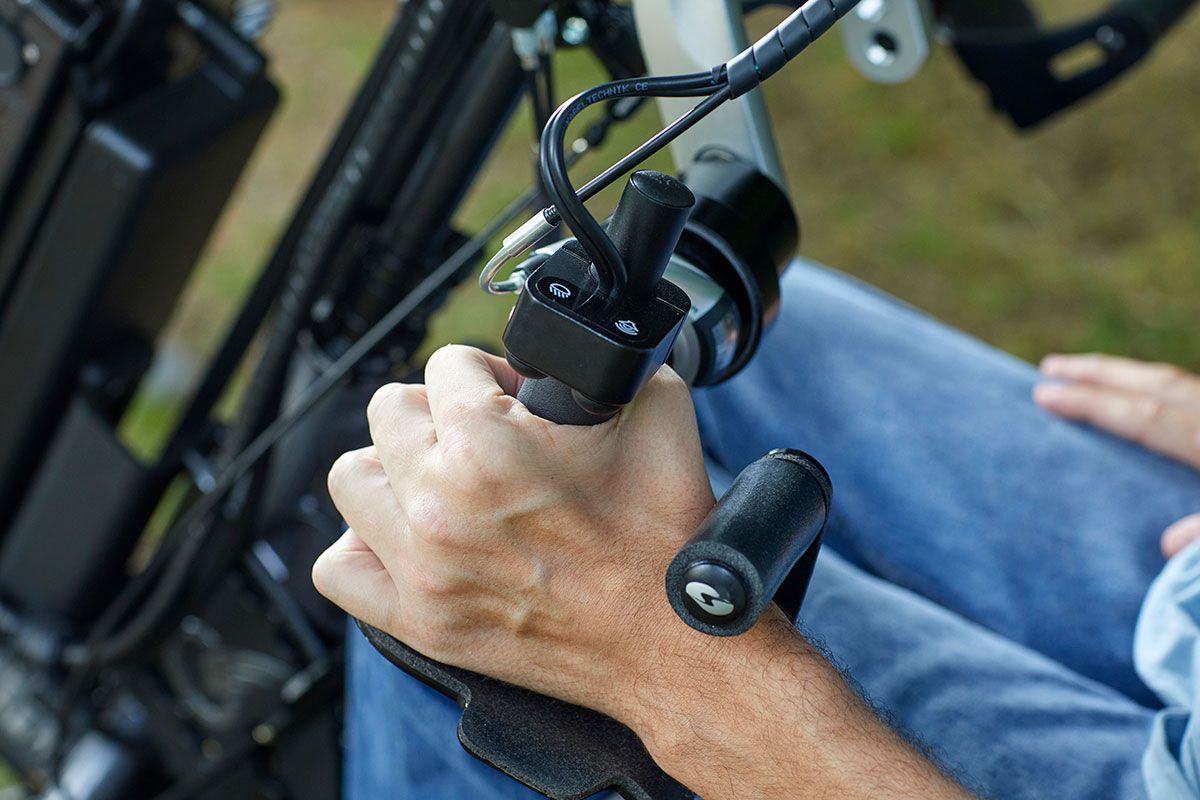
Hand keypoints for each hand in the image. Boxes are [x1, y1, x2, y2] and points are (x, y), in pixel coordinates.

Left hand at [312, 345, 713, 722]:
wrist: (671, 640)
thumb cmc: (666, 537)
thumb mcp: (658, 411)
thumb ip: (604, 362)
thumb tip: (572, 349)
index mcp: (489, 446)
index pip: (446, 365)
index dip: (489, 371)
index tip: (513, 395)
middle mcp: (440, 504)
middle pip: (389, 411)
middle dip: (438, 411)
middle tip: (483, 434)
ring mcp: (422, 568)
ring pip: (352, 479)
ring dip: (392, 468)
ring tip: (438, 479)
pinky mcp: (420, 621)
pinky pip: (339, 569)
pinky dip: (364, 544)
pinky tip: (406, 536)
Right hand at [1034, 353, 1199, 557]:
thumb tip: (1166, 544)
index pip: (1143, 416)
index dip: (1091, 404)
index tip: (1043, 394)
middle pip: (1155, 385)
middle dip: (1099, 373)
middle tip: (1050, 366)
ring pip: (1176, 384)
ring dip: (1128, 376)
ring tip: (1088, 374)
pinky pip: (1192, 396)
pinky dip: (1160, 390)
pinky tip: (1147, 399)